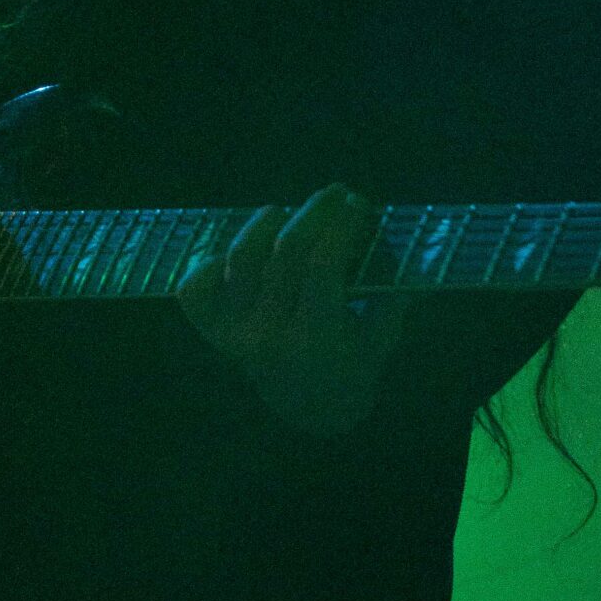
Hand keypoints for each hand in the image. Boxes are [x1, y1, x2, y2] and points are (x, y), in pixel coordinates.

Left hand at [175, 184, 404, 438]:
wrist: (307, 407)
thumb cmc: (352, 364)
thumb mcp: (382, 337)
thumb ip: (392, 292)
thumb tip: (404, 234)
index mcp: (315, 341)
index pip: (322, 266)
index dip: (341, 226)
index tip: (360, 204)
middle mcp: (268, 336)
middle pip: (284, 251)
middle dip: (315, 211)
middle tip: (336, 193)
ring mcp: (233, 333)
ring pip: (241, 255)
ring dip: (268, 222)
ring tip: (291, 214)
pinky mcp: (210, 329)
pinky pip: (196, 283)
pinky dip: (215, 258)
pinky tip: (248, 248)